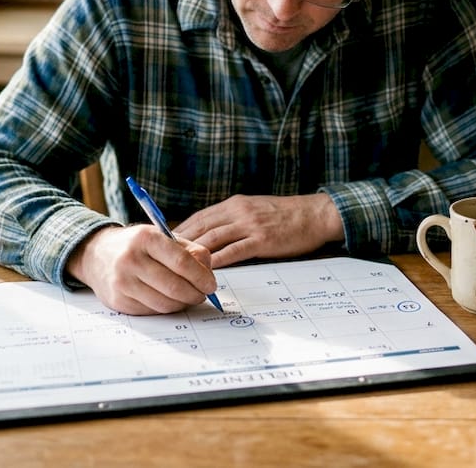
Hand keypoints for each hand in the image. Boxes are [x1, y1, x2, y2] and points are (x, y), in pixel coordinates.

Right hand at [66, 224, 217, 314]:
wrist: (96, 254)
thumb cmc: (137, 245)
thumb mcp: (163, 237)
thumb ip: (190, 250)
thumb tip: (208, 271)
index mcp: (146, 238)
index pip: (182, 262)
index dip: (202, 277)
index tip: (211, 284)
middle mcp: (131, 259)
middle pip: (174, 287)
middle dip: (195, 294)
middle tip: (202, 295)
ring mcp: (122, 282)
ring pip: (164, 303)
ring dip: (182, 304)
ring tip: (188, 298)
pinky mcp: (117, 301)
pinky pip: (151, 311)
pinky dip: (166, 308)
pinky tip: (169, 300)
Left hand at [173, 193, 344, 267]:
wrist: (314, 214)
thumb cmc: (286, 215)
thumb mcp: (255, 209)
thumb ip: (234, 219)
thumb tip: (211, 235)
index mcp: (234, 204)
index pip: (199, 217)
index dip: (179, 230)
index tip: (163, 244)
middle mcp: (238, 211)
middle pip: (200, 227)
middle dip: (179, 243)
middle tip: (161, 259)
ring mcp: (249, 225)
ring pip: (213, 239)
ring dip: (194, 253)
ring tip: (177, 267)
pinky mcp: (262, 239)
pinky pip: (234, 251)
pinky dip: (217, 261)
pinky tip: (205, 271)